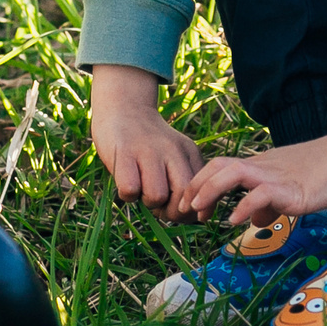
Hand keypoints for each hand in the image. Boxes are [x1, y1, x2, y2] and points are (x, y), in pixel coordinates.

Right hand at [89, 65, 204, 218]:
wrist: (124, 107)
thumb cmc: (149, 144)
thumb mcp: (175, 157)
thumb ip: (187, 183)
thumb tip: (197, 218)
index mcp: (189, 153)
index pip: (202, 193)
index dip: (190, 211)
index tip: (177, 208)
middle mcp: (172, 151)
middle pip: (183, 197)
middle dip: (171, 213)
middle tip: (158, 206)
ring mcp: (148, 151)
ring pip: (156, 196)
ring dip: (146, 202)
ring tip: (140, 188)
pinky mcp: (124, 153)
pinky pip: (130, 190)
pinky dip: (127, 194)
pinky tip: (125, 180)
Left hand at [183, 109, 326, 230]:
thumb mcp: (293, 190)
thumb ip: (270, 204)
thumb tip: (254, 221)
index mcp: (263, 166)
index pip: (222, 167)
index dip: (201, 184)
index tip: (191, 206)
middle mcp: (264, 167)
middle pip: (218, 166)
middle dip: (196, 187)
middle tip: (185, 211)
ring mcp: (277, 177)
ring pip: (231, 173)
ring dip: (209, 191)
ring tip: (200, 211)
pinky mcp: (293, 190)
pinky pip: (260, 194)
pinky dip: (243, 207)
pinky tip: (234, 220)